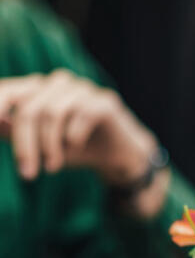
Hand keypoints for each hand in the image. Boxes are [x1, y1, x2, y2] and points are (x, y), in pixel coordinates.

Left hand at [0, 69, 156, 183]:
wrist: (119, 157)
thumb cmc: (77, 148)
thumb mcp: (40, 144)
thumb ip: (14, 133)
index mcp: (39, 89)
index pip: (9, 92)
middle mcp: (59, 83)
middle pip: (29, 108)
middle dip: (25, 145)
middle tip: (27, 174)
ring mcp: (84, 89)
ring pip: (53, 112)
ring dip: (50, 146)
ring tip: (52, 168)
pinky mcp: (105, 102)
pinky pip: (82, 114)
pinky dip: (74, 137)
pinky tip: (76, 149)